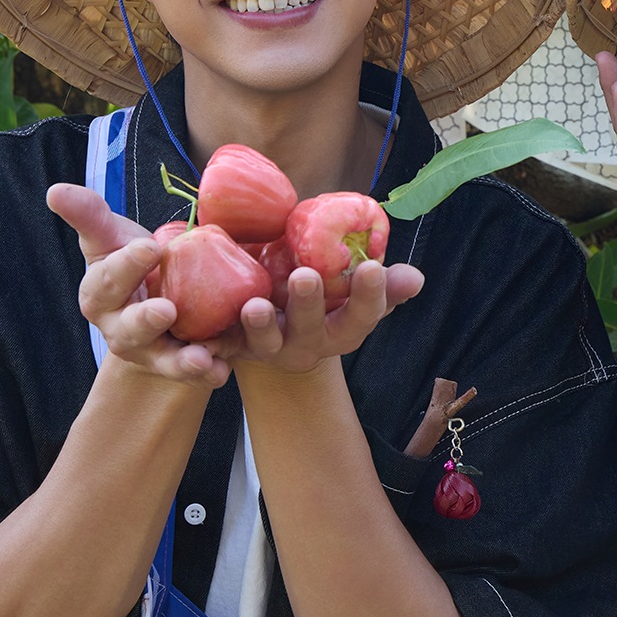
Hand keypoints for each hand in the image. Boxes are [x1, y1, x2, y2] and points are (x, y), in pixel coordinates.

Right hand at [46, 182, 228, 385]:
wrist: (162, 300)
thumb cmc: (133, 263)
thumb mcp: (113, 236)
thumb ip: (89, 215)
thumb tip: (55, 192)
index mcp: (99, 296)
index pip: (107, 281)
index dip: (126, 266)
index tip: (149, 247)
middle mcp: (120, 331)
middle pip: (130, 330)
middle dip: (146, 321)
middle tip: (166, 310)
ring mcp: (152, 354)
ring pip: (164, 360)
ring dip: (182, 361)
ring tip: (202, 356)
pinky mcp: (182, 367)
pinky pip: (196, 375)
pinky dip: (209, 373)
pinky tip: (222, 369)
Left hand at [226, 258, 425, 379]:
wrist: (273, 319)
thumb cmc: (321, 295)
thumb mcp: (350, 287)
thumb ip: (380, 282)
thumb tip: (414, 278)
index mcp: (342, 330)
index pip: (363, 316)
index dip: (368, 296)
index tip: (371, 267)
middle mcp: (309, 344)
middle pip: (313, 330)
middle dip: (309, 306)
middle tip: (305, 276)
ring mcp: (270, 349)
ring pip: (266, 343)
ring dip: (260, 326)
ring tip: (254, 305)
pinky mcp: (233, 347)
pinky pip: (221, 348)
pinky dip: (210, 344)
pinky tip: (202, 334)